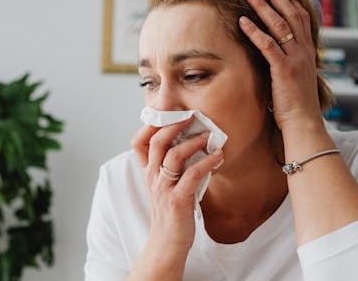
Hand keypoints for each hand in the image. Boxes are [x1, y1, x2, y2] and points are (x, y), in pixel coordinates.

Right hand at [131, 118, 223, 254]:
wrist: (167, 243)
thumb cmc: (171, 213)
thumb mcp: (165, 186)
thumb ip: (172, 167)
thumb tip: (192, 144)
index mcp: (148, 172)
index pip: (138, 142)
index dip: (150, 125)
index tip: (168, 113)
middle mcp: (152, 178)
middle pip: (156, 142)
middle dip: (174, 125)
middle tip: (192, 116)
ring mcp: (164, 189)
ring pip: (173, 155)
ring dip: (194, 142)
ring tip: (209, 137)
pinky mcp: (178, 200)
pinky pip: (192, 175)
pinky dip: (207, 162)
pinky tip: (218, 157)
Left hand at [238, 0, 324, 131]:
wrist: (304, 125)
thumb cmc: (295, 108)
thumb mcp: (294, 81)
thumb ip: (287, 66)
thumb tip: (274, 61)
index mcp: (308, 54)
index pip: (302, 20)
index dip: (290, 3)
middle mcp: (304, 53)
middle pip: (291, 16)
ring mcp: (295, 60)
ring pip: (280, 25)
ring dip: (263, 7)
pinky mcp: (283, 70)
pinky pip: (267, 45)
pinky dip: (254, 31)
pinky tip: (242, 21)